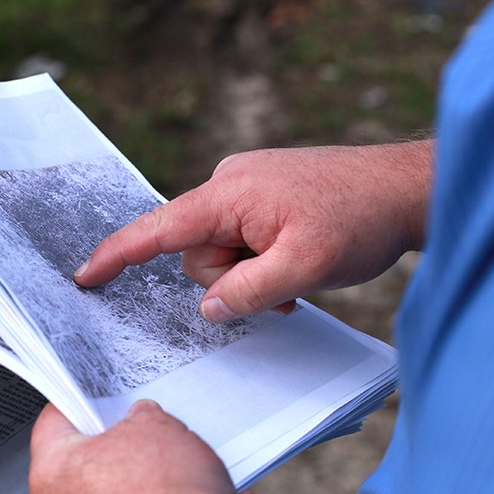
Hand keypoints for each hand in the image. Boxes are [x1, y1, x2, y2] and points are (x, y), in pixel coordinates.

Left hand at [29, 401, 280, 493]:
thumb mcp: (158, 428)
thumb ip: (143, 418)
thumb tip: (142, 421)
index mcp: (52, 474)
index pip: (54, 422)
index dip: (82, 400)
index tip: (102, 391)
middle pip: (93, 468)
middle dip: (133, 448)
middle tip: (159, 430)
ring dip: (168, 487)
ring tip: (205, 472)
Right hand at [73, 141, 432, 321]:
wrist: (408, 188)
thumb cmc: (361, 219)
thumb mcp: (304, 268)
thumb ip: (247, 292)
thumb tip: (209, 309)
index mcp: (229, 193)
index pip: (158, 228)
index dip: (118, 254)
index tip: (85, 276)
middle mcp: (230, 184)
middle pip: (197, 255)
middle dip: (231, 281)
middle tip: (284, 286)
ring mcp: (247, 188)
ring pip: (222, 253)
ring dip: (252, 275)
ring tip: (298, 273)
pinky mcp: (264, 196)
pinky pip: (243, 240)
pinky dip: (262, 262)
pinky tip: (297, 262)